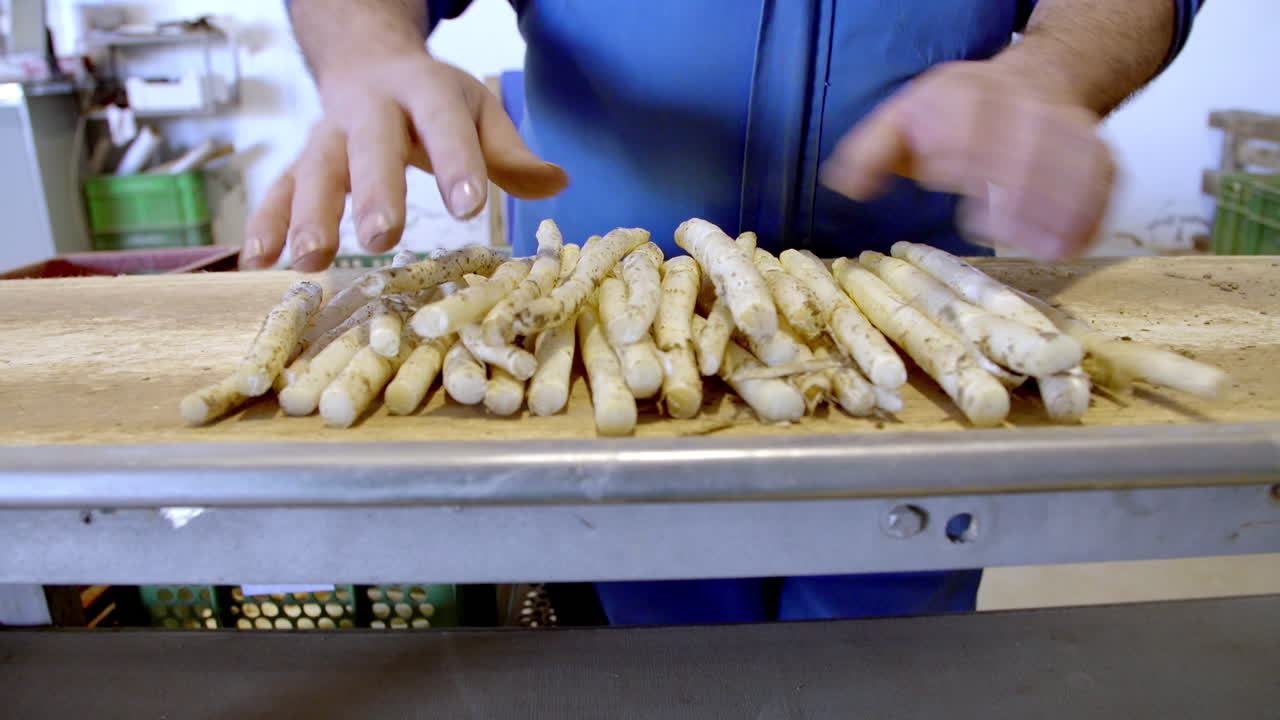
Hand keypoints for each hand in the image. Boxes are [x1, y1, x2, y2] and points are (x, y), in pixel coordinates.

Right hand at [242, 53, 567, 270]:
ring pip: (314, 169)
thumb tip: (557, 183)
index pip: (444, 125)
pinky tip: (260, 261)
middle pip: (370, 146)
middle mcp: (372, 110)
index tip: (468, 206)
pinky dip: (266, 222)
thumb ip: (510, 151)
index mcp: (426, 93)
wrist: (367, 61)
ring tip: (310, 260)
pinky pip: (278, 188)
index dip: (456, 163)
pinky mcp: (300, 159)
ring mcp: (329, 134)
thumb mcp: (478, 111)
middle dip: (373, 191)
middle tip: (381, 237)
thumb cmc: (434, 102)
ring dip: (309, 215)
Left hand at [821, 60, 1113, 259]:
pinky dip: (1092, 208)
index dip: (967, 167)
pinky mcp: (1095, 146)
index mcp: (965, 97)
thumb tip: (846, 186)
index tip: (963, 208)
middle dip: (1015, 192)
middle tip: (996, 230)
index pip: (969, 131)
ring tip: (1040, 246)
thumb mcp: (901, 119)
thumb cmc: (958, 113)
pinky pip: (1102, 175)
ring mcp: (1064, 123)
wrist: (1033, 79)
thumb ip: (870, 153)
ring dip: (1057, 206)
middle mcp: (1021, 105)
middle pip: (1027, 148)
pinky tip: (1073, 242)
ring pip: (1070, 162)